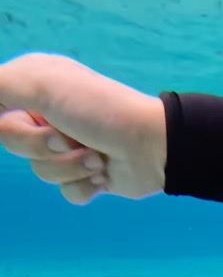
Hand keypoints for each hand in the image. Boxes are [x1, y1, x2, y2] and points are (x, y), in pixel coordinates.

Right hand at [0, 53, 166, 204]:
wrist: (152, 146)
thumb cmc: (100, 110)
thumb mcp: (43, 86)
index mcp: (34, 85)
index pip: (0, 114)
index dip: (13, 127)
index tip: (34, 122)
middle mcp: (47, 112)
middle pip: (14, 144)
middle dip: (43, 149)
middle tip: (69, 138)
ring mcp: (67, 143)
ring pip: (41, 171)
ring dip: (70, 168)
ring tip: (95, 157)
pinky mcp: (86, 173)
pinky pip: (65, 191)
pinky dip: (84, 187)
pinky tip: (103, 174)